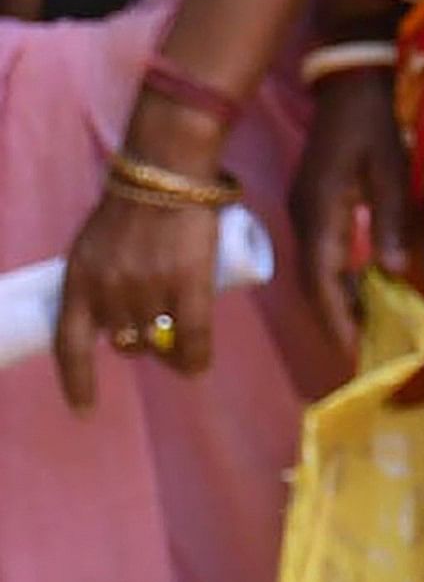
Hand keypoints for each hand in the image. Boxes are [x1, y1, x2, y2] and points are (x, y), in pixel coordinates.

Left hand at [52, 172, 227, 410]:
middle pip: (122, 341)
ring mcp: (149, 287)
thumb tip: (117, 317)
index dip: (76, 382)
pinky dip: (194, 357)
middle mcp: (109, 290)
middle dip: (137, 346)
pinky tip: (196, 368)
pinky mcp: (188, 282)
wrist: (168, 171)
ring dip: (167, 350)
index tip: (83, 410)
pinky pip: (191, 336)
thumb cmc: (133, 203)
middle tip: (154, 336)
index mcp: (78, 281)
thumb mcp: (95, 245)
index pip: (69, 346)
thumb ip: (101, 279)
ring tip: (180, 347)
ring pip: (157, 339)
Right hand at [290, 69, 419, 350]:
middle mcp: (304, 219)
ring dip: (340, 303)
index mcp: (320, 213)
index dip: (337, 319)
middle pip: (316, 284)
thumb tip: (394, 272)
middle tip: (365, 357)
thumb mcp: (392, 167)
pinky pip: (324, 254)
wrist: (350, 83)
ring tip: (368, 335)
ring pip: (319, 271)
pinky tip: (364, 293)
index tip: (354, 353)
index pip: (323, 280)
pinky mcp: (314, 205)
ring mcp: (306, 212)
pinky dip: (341, 279)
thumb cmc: (376, 123)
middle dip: (337, 321)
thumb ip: (391, 218)